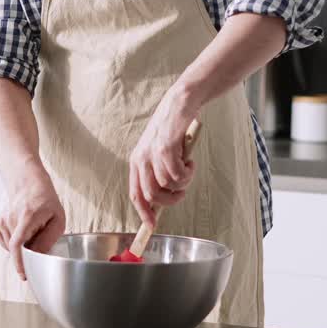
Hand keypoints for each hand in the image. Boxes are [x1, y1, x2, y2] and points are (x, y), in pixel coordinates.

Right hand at [0, 164, 64, 280]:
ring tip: (32, 230)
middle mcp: (11, 218)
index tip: (23, 274)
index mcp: (27, 216)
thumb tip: (38, 255)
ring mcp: (2, 220)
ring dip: (22, 246)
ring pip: (11, 247)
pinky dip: (14, 243)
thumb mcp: (57, 219)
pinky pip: (5, 243)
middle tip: (39, 238)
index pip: (18, 244)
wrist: (29, 184)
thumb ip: (48, 239)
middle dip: (28, 251)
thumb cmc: (46, 201)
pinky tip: (22, 232)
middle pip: (17, 248)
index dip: (20, 262)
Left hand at [128, 92, 198, 226]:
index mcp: (137, 161)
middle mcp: (141, 158)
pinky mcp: (166, 147)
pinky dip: (188, 173)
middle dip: (170, 201)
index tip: (152, 226)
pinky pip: (177, 174)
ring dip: (183, 183)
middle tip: (182, 192)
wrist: (181, 102)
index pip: (135, 194)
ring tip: (188, 169)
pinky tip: (190, 162)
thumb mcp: (159, 150)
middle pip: (151, 195)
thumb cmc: (173, 128)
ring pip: (167, 186)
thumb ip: (158, 171)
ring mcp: (152, 153)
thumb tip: (162, 198)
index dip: (144, 213)